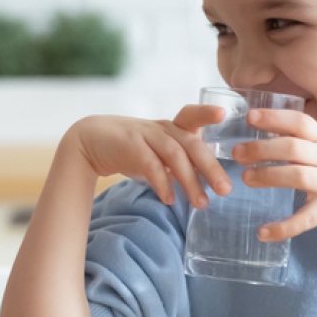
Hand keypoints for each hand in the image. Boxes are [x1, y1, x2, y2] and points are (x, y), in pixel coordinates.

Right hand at [66, 105, 230, 207]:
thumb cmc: (130, 148)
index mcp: (172, 127)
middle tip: (225, 190)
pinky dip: (162, 183)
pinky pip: (150, 165)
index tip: (223, 114)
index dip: (207, 113)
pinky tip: (169, 199)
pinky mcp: (130, 146)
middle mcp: (162, 128)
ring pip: (175, 156)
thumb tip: (207, 184)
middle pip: (191, 144)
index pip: (192, 115)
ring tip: (201, 203)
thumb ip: (180, 162)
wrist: (90, 141)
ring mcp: (145, 135)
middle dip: (210, 167)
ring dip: (190, 181)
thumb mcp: (158, 152)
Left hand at [232, 109, 316, 240]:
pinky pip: (306, 219)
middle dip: (261, 148)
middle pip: (292, 147)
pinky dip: (284, 227)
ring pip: (297, 177)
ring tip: (246, 178)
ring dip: (268, 176)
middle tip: (236, 153)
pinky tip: (264, 233)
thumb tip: (269, 127)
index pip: (300, 122)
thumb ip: (306, 138)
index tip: (250, 116)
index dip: (275, 118)